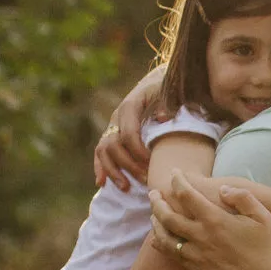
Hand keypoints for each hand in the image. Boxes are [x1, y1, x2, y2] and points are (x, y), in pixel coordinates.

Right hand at [94, 66, 165, 188]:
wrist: (157, 81)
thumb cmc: (166, 89)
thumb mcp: (170, 92)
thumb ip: (167, 104)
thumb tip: (162, 118)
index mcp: (130, 106)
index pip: (129, 134)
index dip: (138, 152)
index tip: (152, 165)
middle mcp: (117, 117)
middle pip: (114, 146)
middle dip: (128, 165)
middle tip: (146, 179)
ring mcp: (113, 126)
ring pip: (104, 151)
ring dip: (113, 171)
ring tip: (125, 188)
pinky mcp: (112, 133)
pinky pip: (101, 152)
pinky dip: (100, 167)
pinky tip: (101, 183)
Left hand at [150, 175, 270, 269]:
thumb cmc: (270, 246)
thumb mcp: (263, 215)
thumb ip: (242, 197)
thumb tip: (222, 190)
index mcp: (216, 221)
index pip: (188, 196)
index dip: (177, 181)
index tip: (174, 172)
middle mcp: (202, 238)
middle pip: (168, 218)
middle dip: (157, 203)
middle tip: (152, 193)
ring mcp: (198, 256)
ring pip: (166, 239)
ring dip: (156, 224)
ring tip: (153, 215)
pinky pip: (173, 256)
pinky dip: (162, 245)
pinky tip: (159, 240)